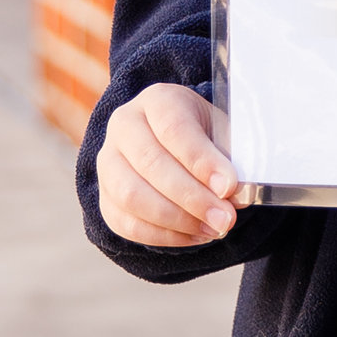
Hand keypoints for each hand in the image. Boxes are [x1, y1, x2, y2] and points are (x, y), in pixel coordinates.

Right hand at [97, 84, 243, 247]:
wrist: (178, 146)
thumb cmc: (207, 137)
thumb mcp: (224, 135)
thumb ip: (230, 161)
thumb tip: (232, 197)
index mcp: (158, 100)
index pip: (174, 128)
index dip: (201, 161)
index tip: (228, 187)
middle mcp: (124, 124)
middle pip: (150, 163)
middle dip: (192, 197)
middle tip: (225, 219)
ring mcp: (108, 160)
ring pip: (131, 196)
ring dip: (177, 220)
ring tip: (213, 229)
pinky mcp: (104, 195)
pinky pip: (126, 223)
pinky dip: (163, 236)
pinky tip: (195, 235)